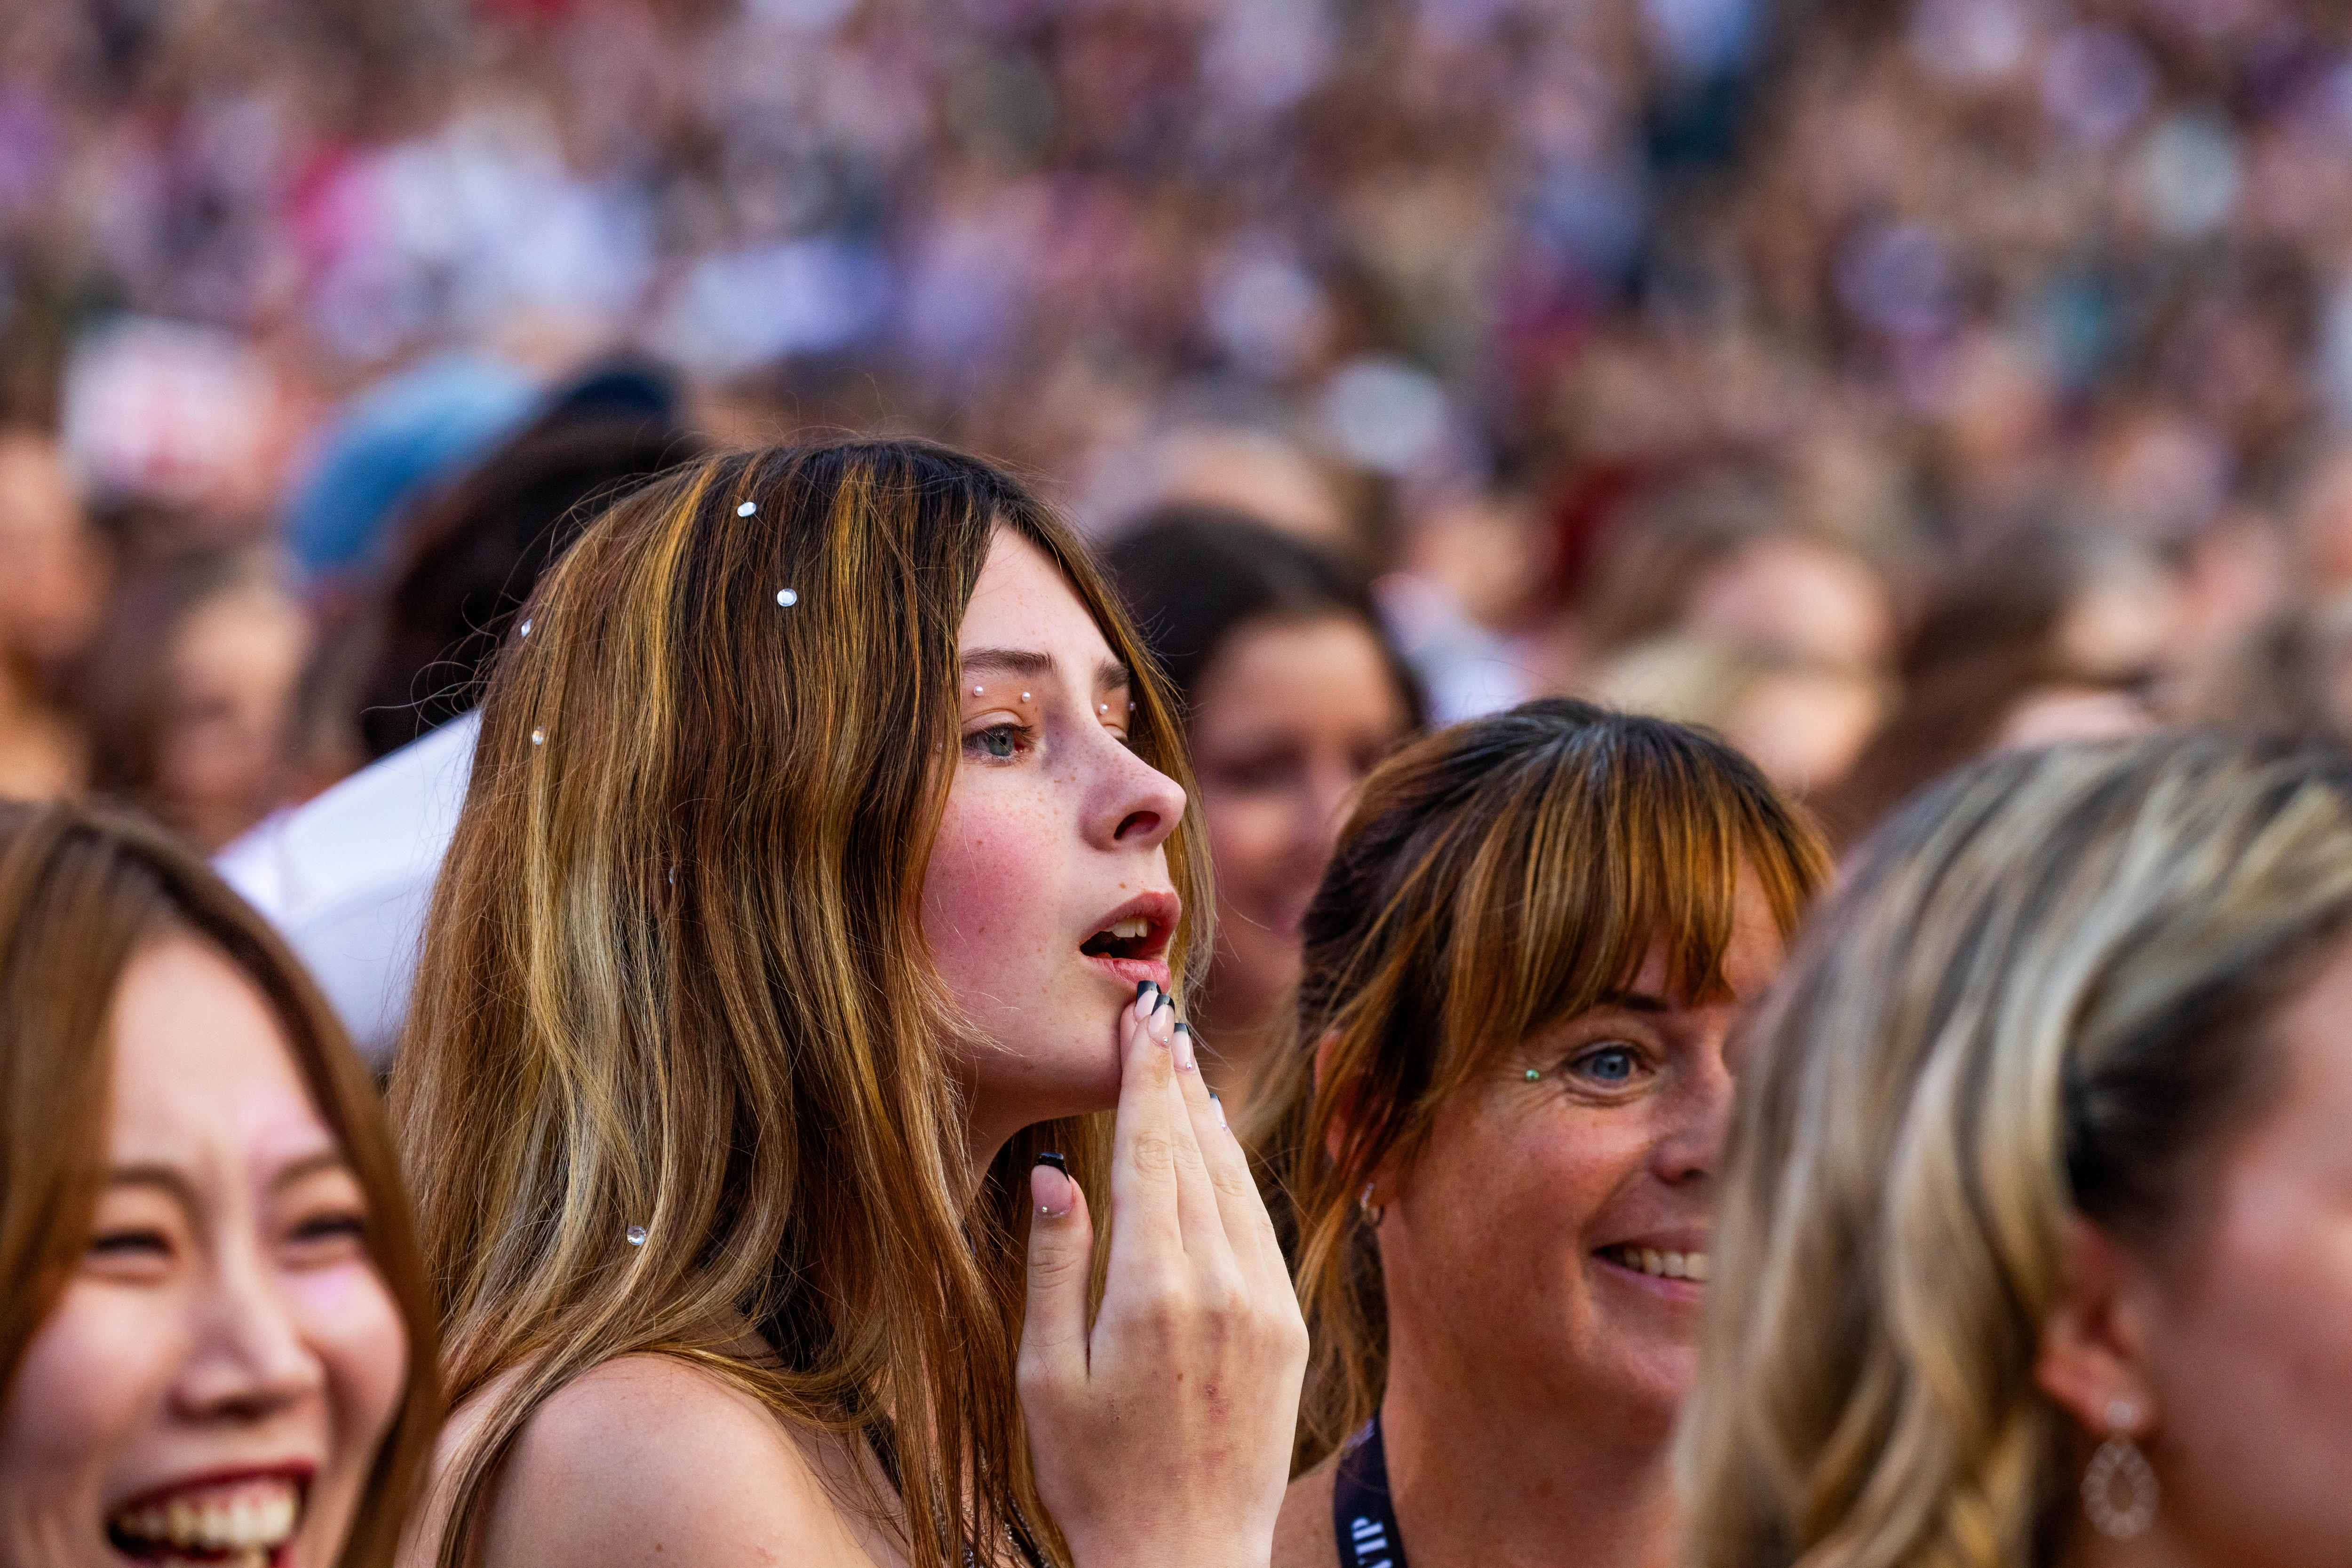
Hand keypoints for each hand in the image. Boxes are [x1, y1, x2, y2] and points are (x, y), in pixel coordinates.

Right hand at [1018, 984, 1308, 1567]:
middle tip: (1159, 1016)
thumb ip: (1054, 1267)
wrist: (1187, 1560)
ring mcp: (1263, 1303)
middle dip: (1174, 1080)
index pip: (1149, 1153)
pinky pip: (1261, 1227)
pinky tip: (1219, 1150)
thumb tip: (1055, 1175)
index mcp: (1151, 1290)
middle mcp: (1219, 1284)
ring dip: (1209, 1118)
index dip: (1142, 1080)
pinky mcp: (1287, 1327)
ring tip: (1185, 1065)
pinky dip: (1237, 1176)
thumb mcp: (1046, 1378)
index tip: (1138, 1021)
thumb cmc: (1094, 1477)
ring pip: (1235, 1183)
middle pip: (1194, 1153)